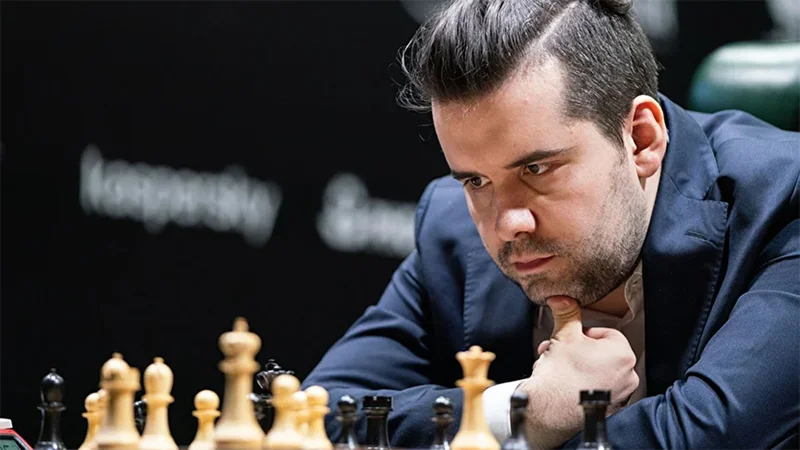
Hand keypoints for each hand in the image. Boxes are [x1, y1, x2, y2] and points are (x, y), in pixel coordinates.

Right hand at [517, 296, 638, 447]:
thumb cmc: (561, 376)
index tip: (570, 337)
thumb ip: (566, 313)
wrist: (551, 410)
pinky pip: (595, 389)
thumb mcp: (563, 335)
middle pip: (600, 352)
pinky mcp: (607, 409)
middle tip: (559, 349)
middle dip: (577, 350)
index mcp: (623, 354)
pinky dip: (581, 384)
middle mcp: (627, 376)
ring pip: (597, 371)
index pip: (606, 333)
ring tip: (557, 366)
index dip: (583, 333)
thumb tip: (562, 300)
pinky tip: (564, 382)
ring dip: (577, 365)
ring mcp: (619, 395)